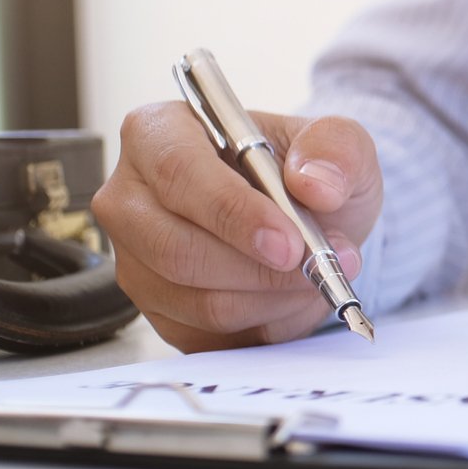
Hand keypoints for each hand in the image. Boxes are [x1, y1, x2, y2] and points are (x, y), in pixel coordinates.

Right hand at [92, 105, 381, 350]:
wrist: (305, 217)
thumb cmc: (305, 171)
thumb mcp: (337, 141)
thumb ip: (335, 148)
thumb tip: (317, 184)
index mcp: (157, 133)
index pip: (178, 173)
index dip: (233, 213)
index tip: (289, 242)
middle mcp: (130, 198)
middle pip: (176, 249)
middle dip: (259, 269)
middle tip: (320, 265)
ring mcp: (136, 259)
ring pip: (197, 301)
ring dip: (271, 297)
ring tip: (317, 274)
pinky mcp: (156, 310)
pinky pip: (208, 335)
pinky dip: (264, 323)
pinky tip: (291, 296)